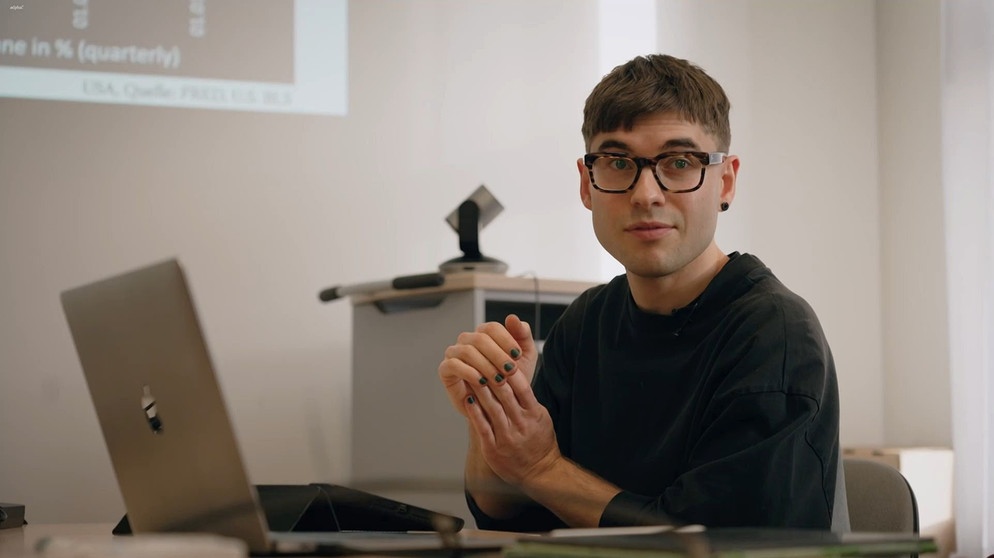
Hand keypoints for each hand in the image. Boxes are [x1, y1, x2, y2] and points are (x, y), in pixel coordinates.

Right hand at [438, 314, 537, 416]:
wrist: (501, 406)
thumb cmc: (513, 380)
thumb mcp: (525, 358)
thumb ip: (523, 336)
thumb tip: (512, 317)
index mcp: (485, 334)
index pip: (492, 328)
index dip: (506, 340)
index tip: (517, 355)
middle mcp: (467, 340)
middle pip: (480, 338)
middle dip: (498, 355)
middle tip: (510, 370)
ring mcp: (454, 353)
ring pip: (467, 351)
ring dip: (486, 365)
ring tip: (500, 380)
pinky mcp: (445, 370)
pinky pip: (452, 365)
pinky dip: (468, 372)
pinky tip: (482, 382)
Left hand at [466, 366, 561, 485]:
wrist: (540, 472)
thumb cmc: (540, 441)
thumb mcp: (542, 416)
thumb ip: (528, 399)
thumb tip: (514, 376)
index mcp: (533, 414)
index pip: (522, 387)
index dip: (510, 371)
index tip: (500, 358)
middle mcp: (520, 424)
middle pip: (505, 394)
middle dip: (491, 376)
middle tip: (480, 360)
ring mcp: (507, 437)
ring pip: (492, 408)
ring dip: (480, 390)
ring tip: (471, 375)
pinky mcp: (494, 449)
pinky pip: (482, 427)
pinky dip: (474, 412)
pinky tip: (468, 400)